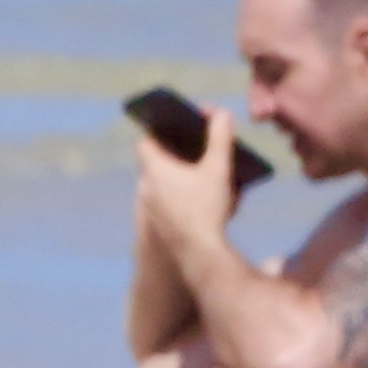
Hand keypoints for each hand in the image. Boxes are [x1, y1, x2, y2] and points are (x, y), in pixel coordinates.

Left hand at [136, 110, 238, 260]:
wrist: (198, 253)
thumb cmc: (206, 207)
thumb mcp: (218, 168)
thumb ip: (220, 138)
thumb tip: (221, 113)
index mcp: (155, 169)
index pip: (146, 142)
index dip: (158, 133)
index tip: (173, 129)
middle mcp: (146, 188)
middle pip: (154, 163)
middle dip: (174, 156)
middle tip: (194, 152)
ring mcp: (149, 209)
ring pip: (160, 186)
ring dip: (176, 179)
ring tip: (201, 179)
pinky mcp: (158, 226)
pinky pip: (164, 204)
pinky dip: (177, 198)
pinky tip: (199, 204)